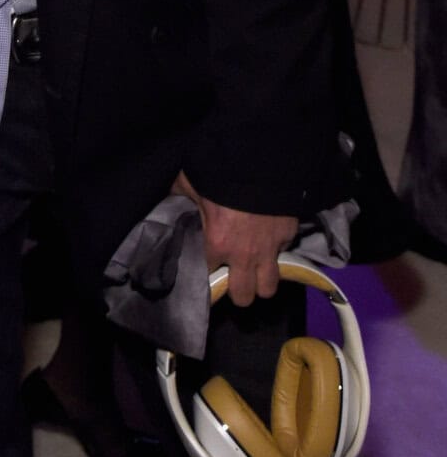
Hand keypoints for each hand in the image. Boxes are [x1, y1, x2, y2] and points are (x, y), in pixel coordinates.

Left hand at [172, 170, 297, 306]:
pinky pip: (284, 254)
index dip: (208, 270)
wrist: (260, 160)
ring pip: (269, 287)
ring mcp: (270, 249)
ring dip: (262, 281)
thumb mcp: (192, 181)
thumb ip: (179, 192)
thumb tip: (167, 193)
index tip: (208, 264)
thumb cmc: (220, 174)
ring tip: (255, 270)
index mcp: (217, 244)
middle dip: (239, 290)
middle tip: (234, 277)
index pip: (209, 274)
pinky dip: (277, 249)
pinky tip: (269, 238)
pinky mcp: (289, 235)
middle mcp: (245, 255)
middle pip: (244, 296)